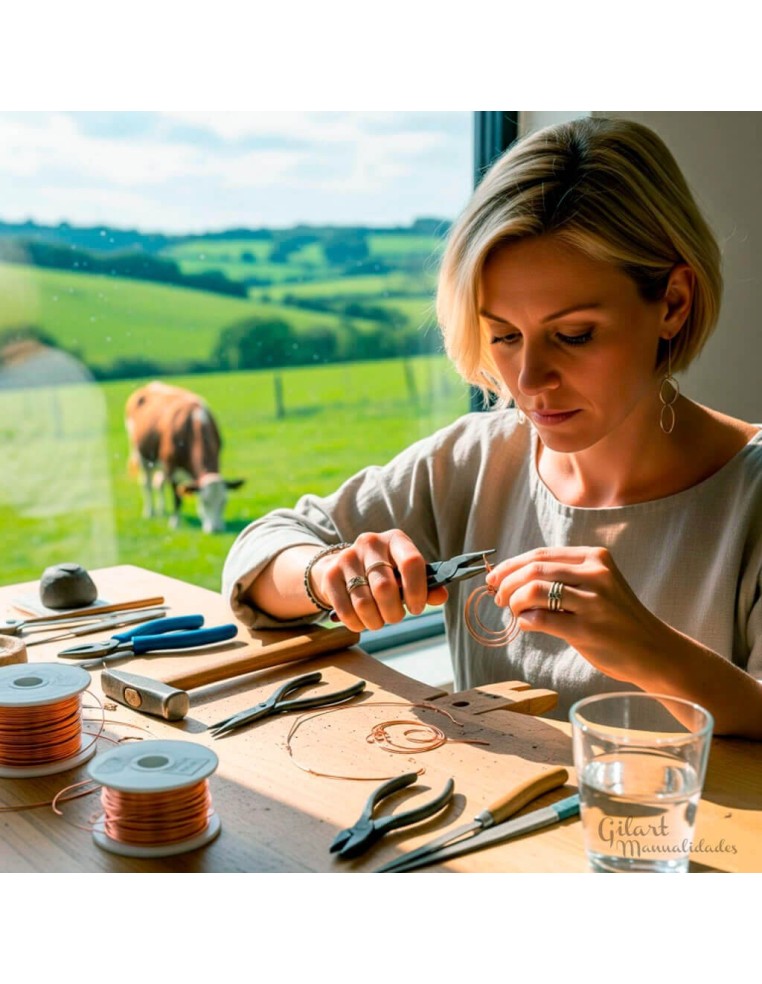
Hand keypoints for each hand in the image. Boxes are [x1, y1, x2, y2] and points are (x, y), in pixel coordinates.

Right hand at [309, 531, 447, 632]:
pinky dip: (357, 623)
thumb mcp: (405, 574)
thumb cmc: (384, 572)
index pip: (411, 562)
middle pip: (385, 588)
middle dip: (393, 613)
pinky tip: (362, 622)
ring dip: (375, 621)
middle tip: (394, 617)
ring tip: (378, 621)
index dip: (417, 590)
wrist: (342, 566)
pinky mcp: (330, 575)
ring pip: (364, 603)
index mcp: (395, 540)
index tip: (416, 608)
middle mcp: (370, 543)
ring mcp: (347, 557)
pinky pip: (346, 610)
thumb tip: (441, 596)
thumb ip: (427, 585)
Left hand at [485, 546, 662, 681]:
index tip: (494, 578)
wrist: (654, 651)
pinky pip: (541, 619)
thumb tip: (511, 578)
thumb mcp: (598, 585)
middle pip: (533, 569)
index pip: (540, 554)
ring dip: (514, 602)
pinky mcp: (588, 629)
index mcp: (595, 558)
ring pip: (533, 591)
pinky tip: (528, 625)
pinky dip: (526, 621)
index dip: (510, 565)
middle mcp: (596, 574)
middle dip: (506, 583)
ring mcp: (593, 602)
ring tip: (513, 611)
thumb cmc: (618, 619)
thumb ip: (563, 577)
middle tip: (498, 598)